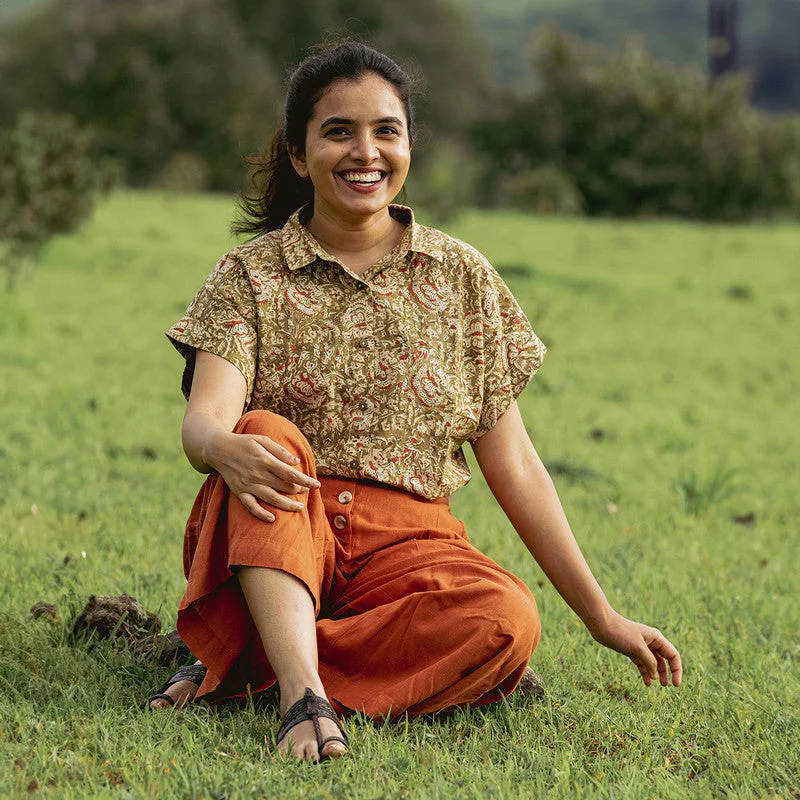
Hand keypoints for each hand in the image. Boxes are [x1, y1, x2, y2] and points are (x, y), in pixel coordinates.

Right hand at [205, 430, 319, 521]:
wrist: (218, 449)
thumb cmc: (244, 443)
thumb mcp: (263, 440)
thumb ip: (280, 451)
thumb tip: (296, 462)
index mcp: (265, 460)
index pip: (290, 474)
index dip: (305, 480)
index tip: (316, 484)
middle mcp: (257, 474)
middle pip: (283, 486)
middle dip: (298, 490)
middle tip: (308, 491)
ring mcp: (248, 484)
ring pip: (271, 498)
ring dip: (287, 505)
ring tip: (299, 508)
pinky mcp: (239, 492)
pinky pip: (251, 506)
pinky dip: (261, 514)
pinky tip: (272, 519)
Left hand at [590, 611, 681, 686]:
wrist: (601, 625)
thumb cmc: (621, 633)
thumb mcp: (638, 648)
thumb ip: (650, 662)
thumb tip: (656, 675)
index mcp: (656, 638)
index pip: (672, 655)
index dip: (676, 670)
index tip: (676, 684)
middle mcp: (651, 642)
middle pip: (664, 659)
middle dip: (667, 672)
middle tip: (667, 686)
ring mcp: (641, 646)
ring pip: (653, 662)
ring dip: (656, 673)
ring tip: (658, 684)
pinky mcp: (632, 650)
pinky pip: (642, 663)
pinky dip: (645, 672)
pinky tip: (647, 682)